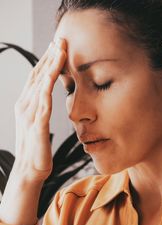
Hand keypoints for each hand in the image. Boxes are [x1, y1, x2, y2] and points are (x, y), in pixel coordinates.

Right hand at [13, 39, 66, 182]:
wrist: (30, 169)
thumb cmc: (37, 147)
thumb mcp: (38, 123)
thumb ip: (42, 108)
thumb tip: (47, 97)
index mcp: (27, 105)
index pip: (37, 78)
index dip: (46, 61)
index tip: (56, 47)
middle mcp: (25, 105)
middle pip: (38, 76)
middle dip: (48, 57)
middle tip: (59, 39)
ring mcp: (30, 115)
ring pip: (41, 84)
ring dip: (50, 66)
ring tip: (59, 49)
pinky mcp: (37, 125)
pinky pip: (43, 103)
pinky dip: (48, 87)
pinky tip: (54, 75)